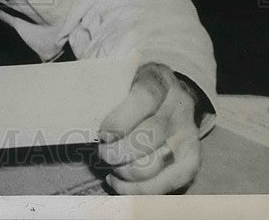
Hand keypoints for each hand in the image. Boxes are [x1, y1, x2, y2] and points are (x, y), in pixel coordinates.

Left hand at [96, 62, 201, 194]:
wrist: (171, 96)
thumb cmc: (134, 89)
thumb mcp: (122, 78)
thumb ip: (105, 90)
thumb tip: (76, 108)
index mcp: (159, 80)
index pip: (145, 97)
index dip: (121, 119)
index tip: (103, 134)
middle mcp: (178, 106)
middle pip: (150, 135)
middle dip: (119, 151)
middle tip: (102, 153)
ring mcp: (188, 135)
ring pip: (156, 163)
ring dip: (126, 171)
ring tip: (111, 167)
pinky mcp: (191, 160)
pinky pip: (166, 183)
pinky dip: (138, 189)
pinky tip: (118, 182)